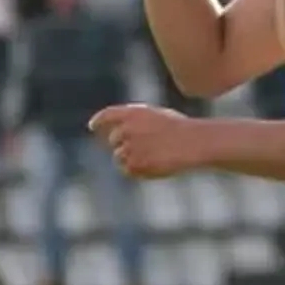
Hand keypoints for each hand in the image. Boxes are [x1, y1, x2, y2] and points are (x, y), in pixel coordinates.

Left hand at [89, 103, 205, 178]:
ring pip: (119, 156)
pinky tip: (153, 165)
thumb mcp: (158, 117)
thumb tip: (120, 132)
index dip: (99, 120)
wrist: (192, 143)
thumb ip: (136, 122)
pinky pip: (126, 170)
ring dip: (130, 158)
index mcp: (133, 113)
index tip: (93, 126)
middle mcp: (126, 129)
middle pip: (113, 139)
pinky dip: (136, 170)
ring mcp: (128, 147)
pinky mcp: (133, 164)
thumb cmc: (180, 130)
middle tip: (144, 148)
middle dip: (123, 144)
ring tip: (153, 156)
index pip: (108, 115)